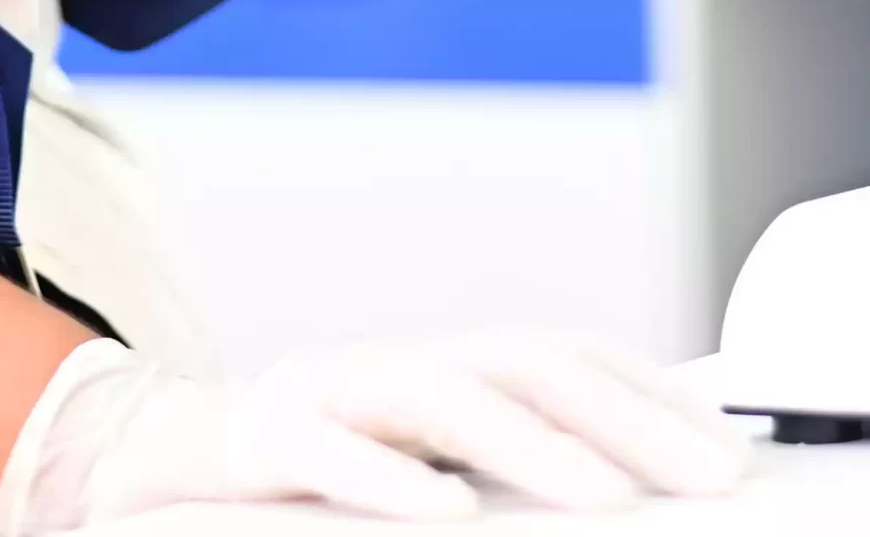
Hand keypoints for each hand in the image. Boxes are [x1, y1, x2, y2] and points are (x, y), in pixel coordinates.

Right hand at [0, 329, 749, 529]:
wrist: (146, 460)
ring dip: (534, 448)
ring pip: (444, 399)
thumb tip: (615, 480)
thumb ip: (493, 463)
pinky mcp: (265, 439)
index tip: (723, 440)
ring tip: (607, 499)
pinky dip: (393, 481)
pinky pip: (332, 455)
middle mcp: (397, 364)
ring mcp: (332, 392)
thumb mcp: (414, 461)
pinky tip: (447, 515)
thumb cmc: (304, 471)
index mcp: (441, 369)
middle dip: (626, 416)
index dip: (648, 387)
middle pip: (526, 365)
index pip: (564, 355)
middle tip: (708, 473)